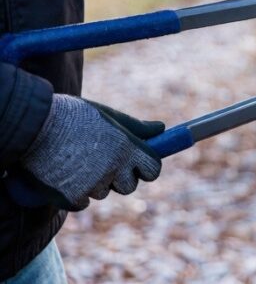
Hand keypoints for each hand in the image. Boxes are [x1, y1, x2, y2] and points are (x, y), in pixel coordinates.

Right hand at [18, 95, 163, 210]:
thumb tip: (161, 128)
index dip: (147, 169)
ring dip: (94, 182)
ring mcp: (92, 184)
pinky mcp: (71, 197)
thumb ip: (135, 127)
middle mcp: (113, 167)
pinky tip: (64, 174)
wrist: (33, 127)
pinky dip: (74, 193)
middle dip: (121, 179)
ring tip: (76, 160)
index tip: (140, 166)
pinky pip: (82, 202)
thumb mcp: (107, 115)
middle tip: (103, 163)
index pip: (153, 169)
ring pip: (102, 192)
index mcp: (126, 146)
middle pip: (129, 186)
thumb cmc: (72, 116)